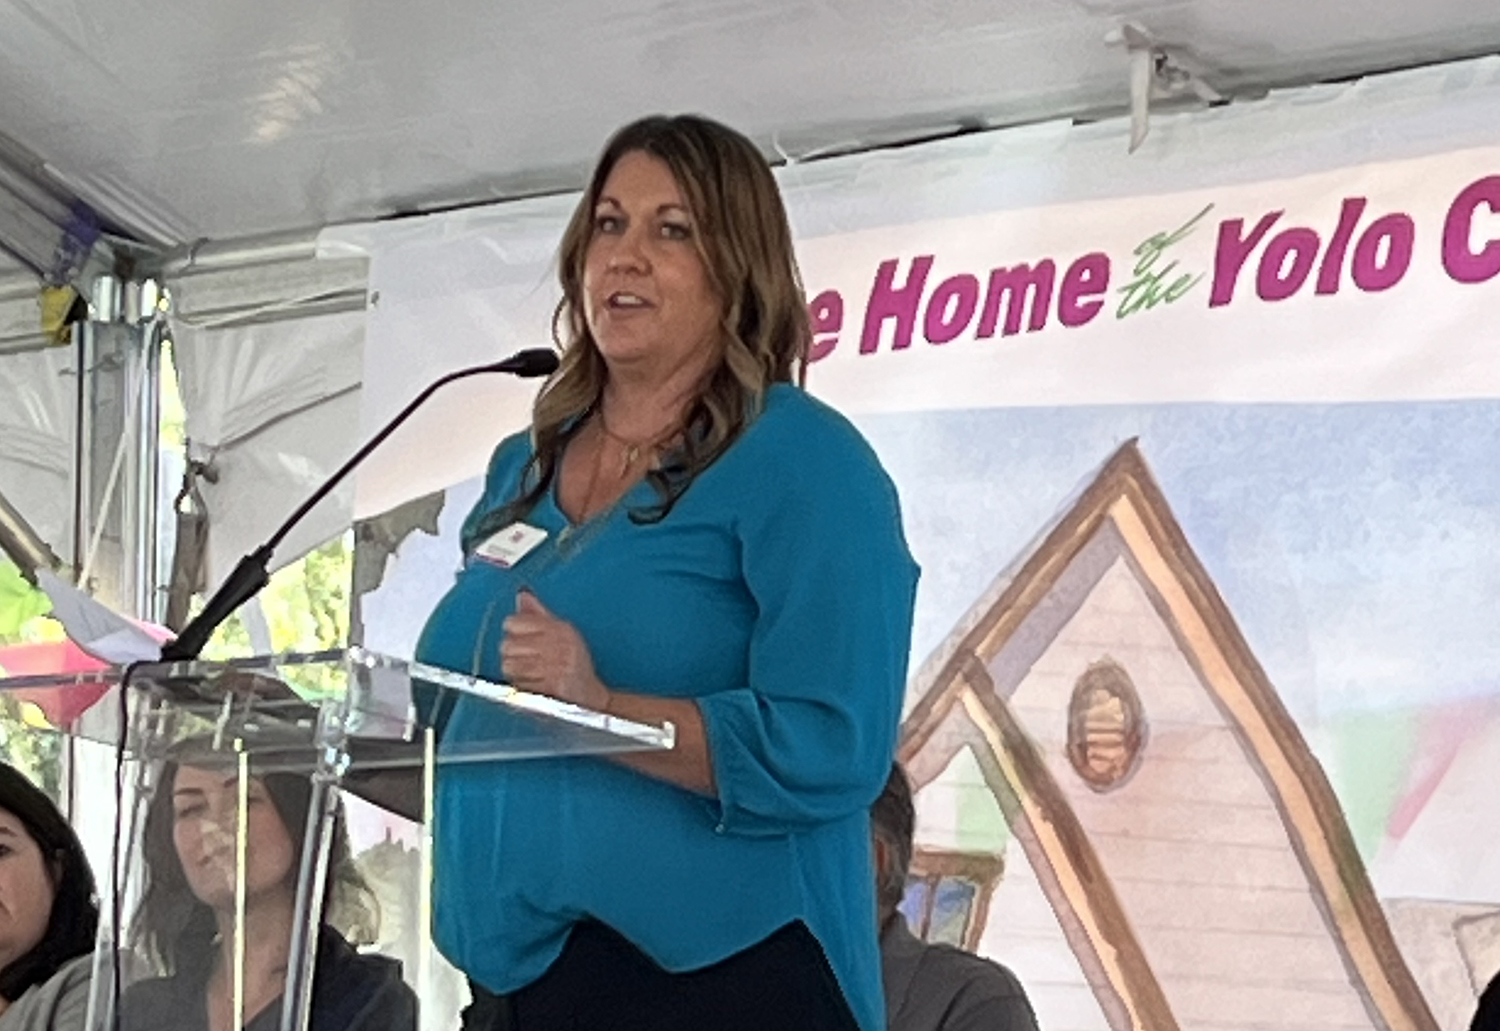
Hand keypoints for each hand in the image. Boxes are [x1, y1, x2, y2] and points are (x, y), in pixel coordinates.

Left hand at [499, 591, 611, 711]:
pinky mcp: (552, 687)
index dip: (513, 633)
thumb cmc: (575, 668)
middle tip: (526, 662)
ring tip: (531, 675)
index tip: (520, 640)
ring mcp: (556, 666)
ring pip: (509, 666)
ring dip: (516, 674)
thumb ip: (539, 616)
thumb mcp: (563, 636)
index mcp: (561, 628)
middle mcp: (560, 644)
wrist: (592, 699)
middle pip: (508, 644)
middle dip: (512, 656)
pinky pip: (518, 685)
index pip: (515, 622)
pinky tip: (535, 687)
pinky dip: (521, 688)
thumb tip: (523, 595)